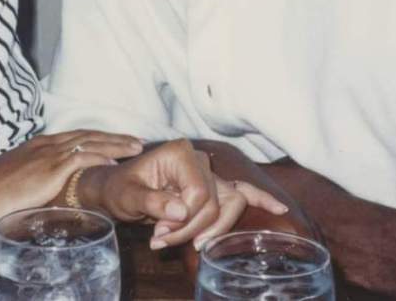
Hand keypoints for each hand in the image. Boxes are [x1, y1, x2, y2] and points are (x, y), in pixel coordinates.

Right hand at [0, 130, 141, 231]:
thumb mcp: (14, 180)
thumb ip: (32, 179)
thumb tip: (42, 189)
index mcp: (38, 145)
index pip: (76, 136)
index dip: (99, 137)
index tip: (117, 140)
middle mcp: (45, 145)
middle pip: (88, 135)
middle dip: (114, 137)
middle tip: (136, 140)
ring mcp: (48, 155)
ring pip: (90, 143)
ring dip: (115, 144)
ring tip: (135, 148)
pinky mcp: (49, 169)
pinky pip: (81, 158)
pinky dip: (100, 157)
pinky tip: (115, 162)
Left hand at [82, 139, 287, 250]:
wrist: (117, 189)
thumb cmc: (120, 188)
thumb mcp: (127, 195)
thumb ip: (152, 202)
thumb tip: (179, 210)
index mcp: (180, 154)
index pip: (200, 193)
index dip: (185, 219)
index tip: (160, 233)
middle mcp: (199, 160)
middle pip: (219, 201)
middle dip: (195, 228)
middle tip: (164, 241)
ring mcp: (208, 173)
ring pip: (231, 203)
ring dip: (211, 228)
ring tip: (179, 240)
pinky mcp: (213, 187)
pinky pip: (241, 193)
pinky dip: (259, 199)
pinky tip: (278, 207)